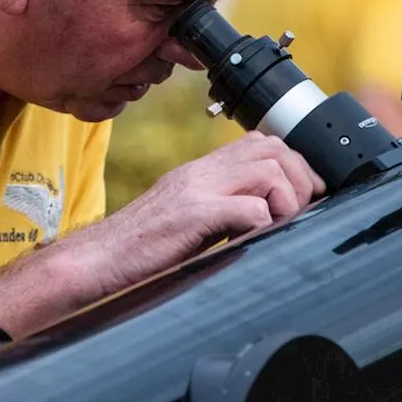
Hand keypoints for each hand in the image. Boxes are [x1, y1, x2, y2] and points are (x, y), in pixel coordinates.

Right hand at [64, 131, 324, 299]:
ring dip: (286, 200)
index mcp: (200, 172)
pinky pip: (248, 209)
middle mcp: (200, 173)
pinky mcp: (193, 216)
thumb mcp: (185, 217)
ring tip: (279, 224)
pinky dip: (263, 223)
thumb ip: (218, 207)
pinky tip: (255, 239)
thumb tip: (262, 216)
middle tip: (301, 209)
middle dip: (299, 177)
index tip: (304, 194)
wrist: (97, 259)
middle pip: (271, 148)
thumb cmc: (139, 248)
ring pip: (266, 171)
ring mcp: (196, 192)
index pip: (259, 143)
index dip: (293, 164)